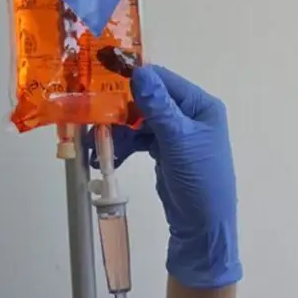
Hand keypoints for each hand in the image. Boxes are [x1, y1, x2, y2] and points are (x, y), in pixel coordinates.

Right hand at [86, 64, 241, 288]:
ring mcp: (177, 134)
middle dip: (121, 111)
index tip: (102, 82)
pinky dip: (125, 146)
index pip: (164, 81)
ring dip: (119, 131)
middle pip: (149, 101)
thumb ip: (158, 107)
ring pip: (141, 121)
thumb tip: (140, 71)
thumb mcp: (178, 140)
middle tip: (94, 119)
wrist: (204, 226)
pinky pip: (141, 140)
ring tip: (94, 145)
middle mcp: (191, 115)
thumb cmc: (199, 179)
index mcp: (201, 106)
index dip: (136, 80)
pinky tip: (106, 157)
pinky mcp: (166, 151)